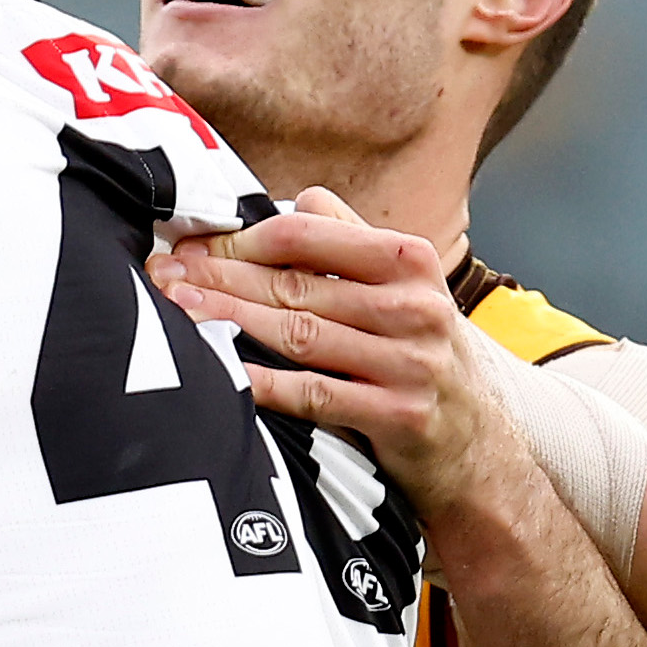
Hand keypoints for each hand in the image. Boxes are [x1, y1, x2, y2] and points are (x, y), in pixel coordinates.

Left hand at [145, 189, 495, 505]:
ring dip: (229, 321)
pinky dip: (264, 382)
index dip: (244, 237)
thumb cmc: (422, 355)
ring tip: (178, 311)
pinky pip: (314, 394)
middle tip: (166, 273)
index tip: (195, 242)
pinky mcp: (397, 416)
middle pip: (296, 283)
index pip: (311, 232)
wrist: (479, 446)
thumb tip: (292, 199)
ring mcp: (408, 363)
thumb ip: (351, 238)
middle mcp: (413, 307)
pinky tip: (224, 372)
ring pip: (298, 334)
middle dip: (221, 276)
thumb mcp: (407, 288)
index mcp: (409, 261)